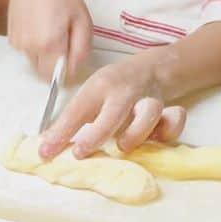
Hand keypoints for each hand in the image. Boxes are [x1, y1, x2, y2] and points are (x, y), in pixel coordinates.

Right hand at [6, 0, 91, 78]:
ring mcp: (18, 45)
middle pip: (46, 73)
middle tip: (65, 38)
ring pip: (36, 63)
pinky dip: (35, 45)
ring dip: (46, 54)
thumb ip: (82, 49)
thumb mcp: (82, 19)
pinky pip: (28, 52)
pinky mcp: (12, 39)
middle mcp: (31, 49)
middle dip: (57, 63)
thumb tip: (75, 68)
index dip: (68, 69)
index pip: (59, 77)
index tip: (72, 53)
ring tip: (51, 28)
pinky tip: (39, 24)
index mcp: (50, 45)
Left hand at [39, 57, 185, 158]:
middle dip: (97, 133)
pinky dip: (170, 129)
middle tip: (81, 152)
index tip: (45, 152)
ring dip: (137, 131)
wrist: (149, 69)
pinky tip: (158, 138)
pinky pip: (175, 119)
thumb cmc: (112, 87)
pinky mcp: (168, 109)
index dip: (60, 132)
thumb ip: (71, 121)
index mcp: (99, 88)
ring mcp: (148, 100)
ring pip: (149, 111)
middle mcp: (124, 93)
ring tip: (123, 146)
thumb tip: (46, 147)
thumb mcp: (89, 96)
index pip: (77, 110)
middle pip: (113, 111)